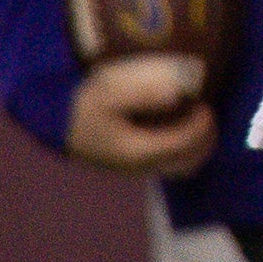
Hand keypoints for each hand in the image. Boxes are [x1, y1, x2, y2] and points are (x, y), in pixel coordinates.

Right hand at [65, 53, 217, 177]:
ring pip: (180, 167)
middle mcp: (140, 167)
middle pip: (188, 162)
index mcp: (137, 151)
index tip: (204, 104)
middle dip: (205, 139)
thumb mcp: (110, 92)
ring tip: (198, 120)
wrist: (56, 123)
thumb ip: (145, 93)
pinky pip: (168, 164)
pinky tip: (179, 128)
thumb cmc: (84, 105)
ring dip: (197, 147)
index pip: (183, 144)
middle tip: (207, 113)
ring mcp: (135, 169)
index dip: (201, 126)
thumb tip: (177, 93)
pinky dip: (183, 150)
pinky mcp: (131, 165)